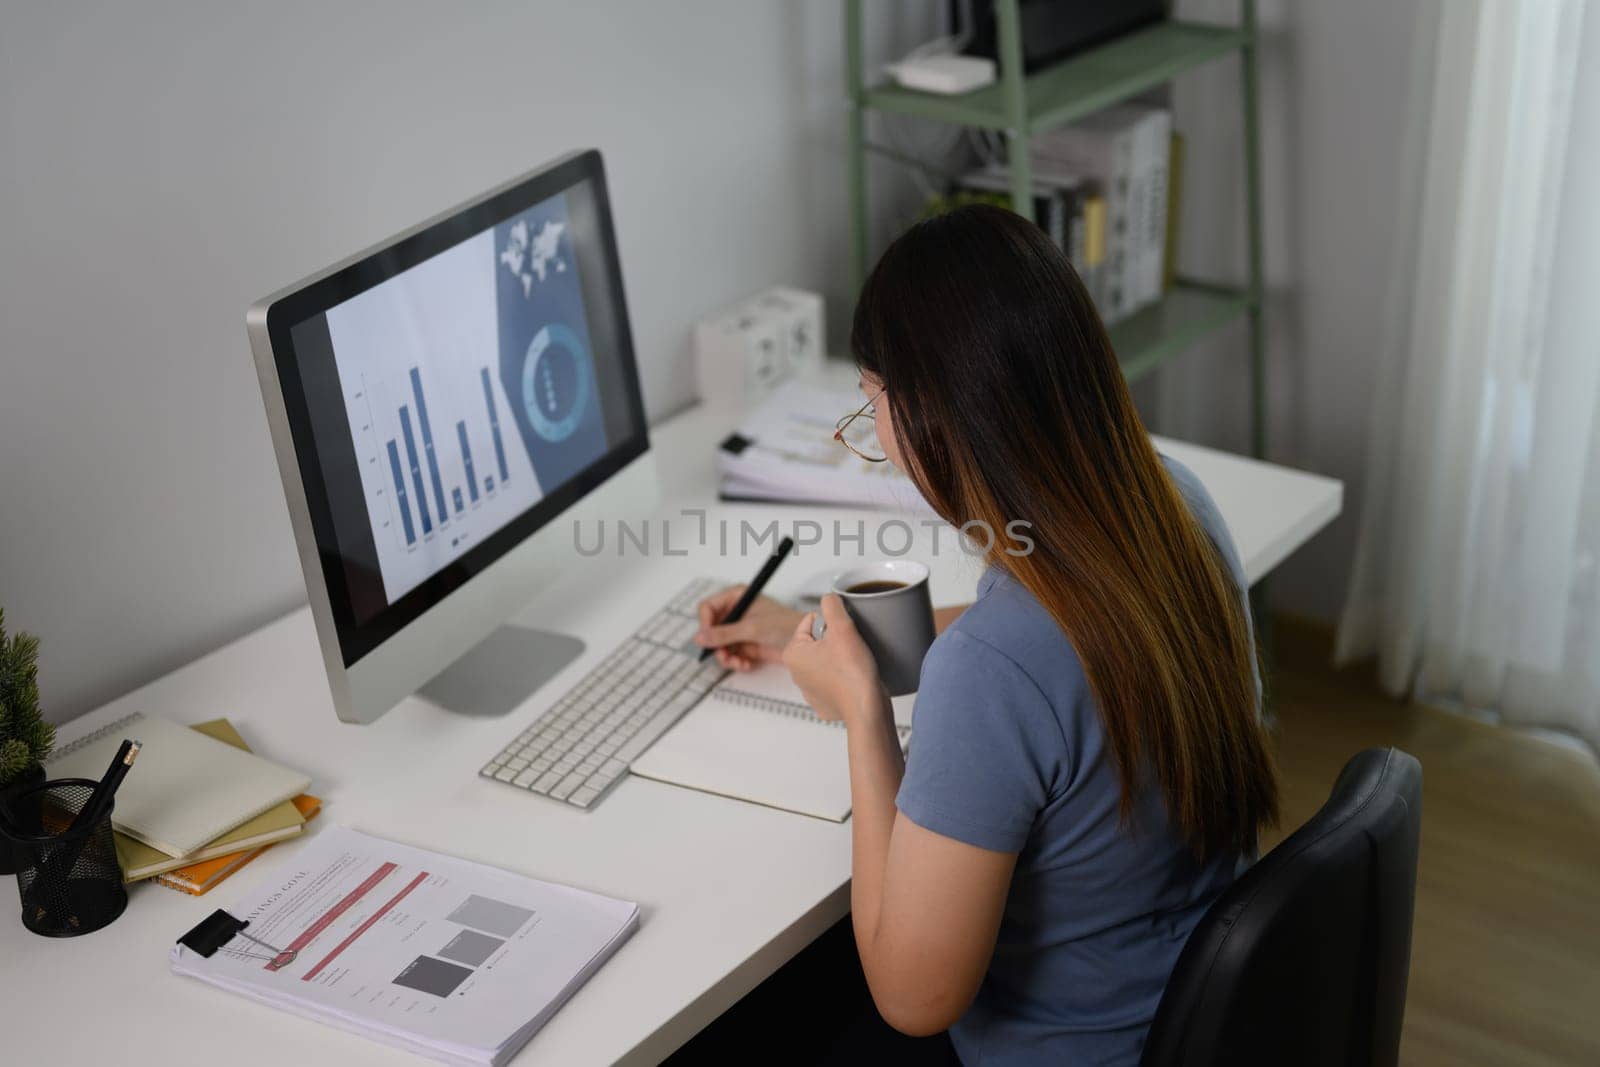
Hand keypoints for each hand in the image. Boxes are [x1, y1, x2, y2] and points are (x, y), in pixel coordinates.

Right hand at [694, 585, 802, 670]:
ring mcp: (740, 630)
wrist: (806, 641)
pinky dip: (735, 662)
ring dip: (726, 657)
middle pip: (711, 629)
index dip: (705, 624)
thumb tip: (699, 637)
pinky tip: (746, 665)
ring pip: (719, 646)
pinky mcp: (746, 645)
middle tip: (724, 656)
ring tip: (738, 663)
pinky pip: (730, 655)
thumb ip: (724, 633)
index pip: (707, 608)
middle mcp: (736, 612)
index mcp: (736, 597)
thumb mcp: (751, 628)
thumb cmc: (784, 624)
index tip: (707, 639)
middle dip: (716, 646)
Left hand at [782, 594, 886, 724]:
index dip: (831, 623)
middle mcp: (796, 674)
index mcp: (793, 654)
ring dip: (840, 658)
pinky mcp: (825, 703)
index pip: (810, 622)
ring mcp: (810, 691)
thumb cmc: (852, 674)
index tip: (843, 633)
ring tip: (854, 663)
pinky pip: (834, 681)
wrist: (867, 709)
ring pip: (827, 661)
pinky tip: (854, 678)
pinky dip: (844, 677)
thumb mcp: (843, 627)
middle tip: (850, 647)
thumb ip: (832, 605)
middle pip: (818, 642)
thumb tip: (829, 598)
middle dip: (835, 641)